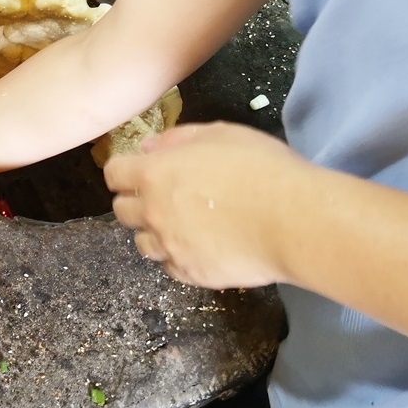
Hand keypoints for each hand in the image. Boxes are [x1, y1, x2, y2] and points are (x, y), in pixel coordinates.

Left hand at [104, 121, 304, 289]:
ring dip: (154, 232)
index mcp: (154, 175)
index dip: (123, 171)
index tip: (137, 171)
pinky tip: (200, 246)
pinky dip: (178, 257)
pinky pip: (170, 266)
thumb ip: (177, 139)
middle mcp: (153, 212)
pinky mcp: (190, 273)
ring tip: (182, 225)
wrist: (293, 221)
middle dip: (136, 201)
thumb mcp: (219, 134)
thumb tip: (148, 148)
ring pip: (142, 243)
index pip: (114, 174)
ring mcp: (170, 246)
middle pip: (121, 211)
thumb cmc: (259, 168)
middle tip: (163, 197)